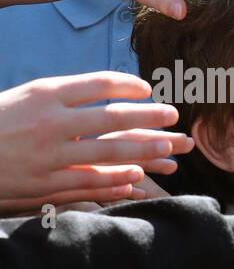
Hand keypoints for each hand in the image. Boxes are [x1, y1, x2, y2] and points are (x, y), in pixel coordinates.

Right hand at [0, 72, 188, 204]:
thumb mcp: (24, 97)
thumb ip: (64, 97)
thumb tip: (108, 93)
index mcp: (43, 94)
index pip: (98, 84)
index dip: (129, 85)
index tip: (147, 89)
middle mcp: (49, 122)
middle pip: (113, 118)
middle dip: (149, 117)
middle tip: (173, 115)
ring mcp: (49, 156)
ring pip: (109, 152)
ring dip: (144, 150)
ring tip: (168, 147)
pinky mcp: (46, 185)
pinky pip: (91, 182)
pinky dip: (117, 180)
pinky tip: (137, 177)